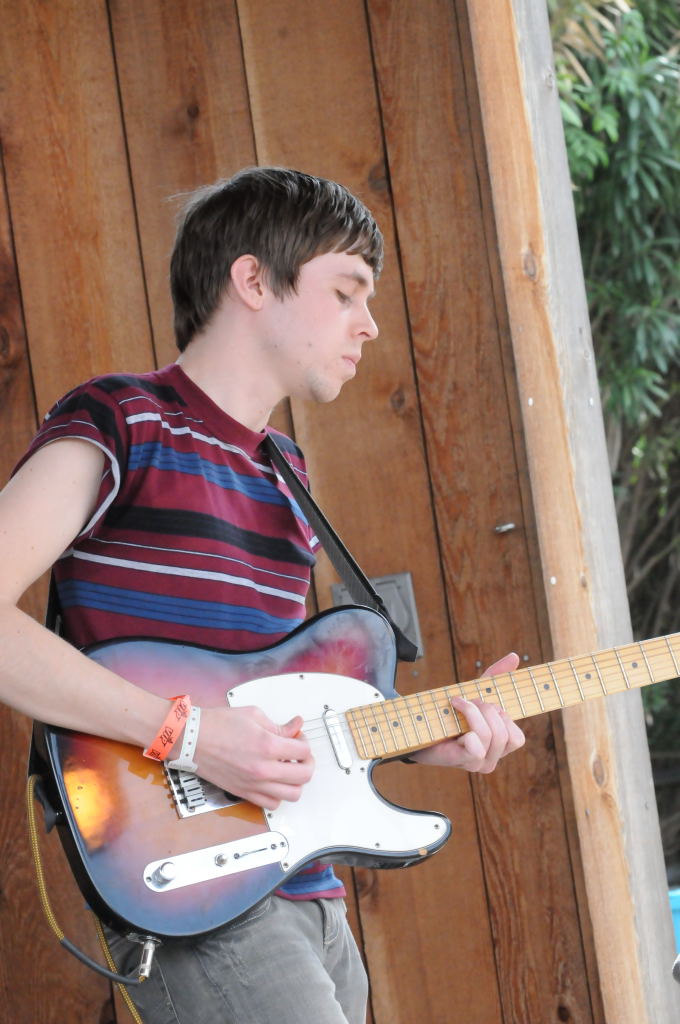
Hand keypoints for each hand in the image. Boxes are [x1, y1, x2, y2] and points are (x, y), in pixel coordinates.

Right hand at [191, 706, 313, 809]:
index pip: (304, 750)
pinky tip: (274, 781)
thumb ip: (279, 725)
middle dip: (307, 762)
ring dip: (296, 781)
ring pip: (292, 794)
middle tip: (300, 754)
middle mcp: (263, 768)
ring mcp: (254, 784)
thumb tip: (296, 726)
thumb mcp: (254, 715)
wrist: (191, 739)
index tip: (298, 737)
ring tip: (289, 769)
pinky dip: (279, 795)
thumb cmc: (217, 725)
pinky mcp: (244, 793)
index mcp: (267, 745)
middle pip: (304, 775)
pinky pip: (272, 804)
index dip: (304, 741)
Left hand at [411, 652, 525, 771]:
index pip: (517, 738)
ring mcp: (477, 764)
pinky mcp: (462, 762)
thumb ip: (495, 676)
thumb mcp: (475, 692)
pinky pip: (476, 747)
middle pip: (503, 733)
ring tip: (457, 705)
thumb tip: (514, 656)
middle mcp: (491, 760)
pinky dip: (467, 728)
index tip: (485, 704)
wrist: (418, 727)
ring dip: (472, 713)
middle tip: (468, 702)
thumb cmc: (449, 713)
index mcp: (498, 748)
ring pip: (489, 735)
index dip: (503, 717)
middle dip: (486, 710)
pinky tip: (454, 724)